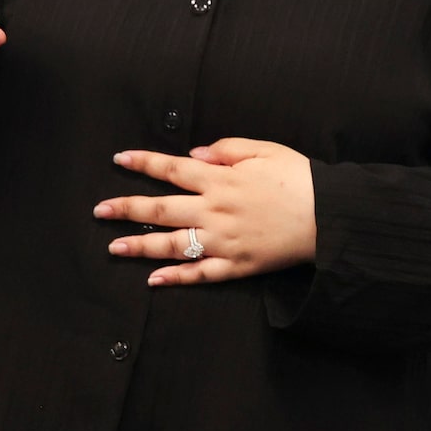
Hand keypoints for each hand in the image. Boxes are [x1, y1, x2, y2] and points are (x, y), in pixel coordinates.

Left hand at [96, 138, 316, 285]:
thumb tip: (194, 154)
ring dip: (139, 246)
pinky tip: (154, 280)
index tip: (119, 160)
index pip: (171, 169)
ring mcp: (223, 241)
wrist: (330, 217)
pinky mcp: (237, 265)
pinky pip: (200, 274)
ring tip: (114, 247)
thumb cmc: (301, 179)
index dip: (143, 162)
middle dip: (126, 208)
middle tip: (100, 210)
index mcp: (220, 180)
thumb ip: (227, 150)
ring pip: (171, 244)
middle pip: (160, 209)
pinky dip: (176, 278)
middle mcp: (214, 211)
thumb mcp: (266, 150)